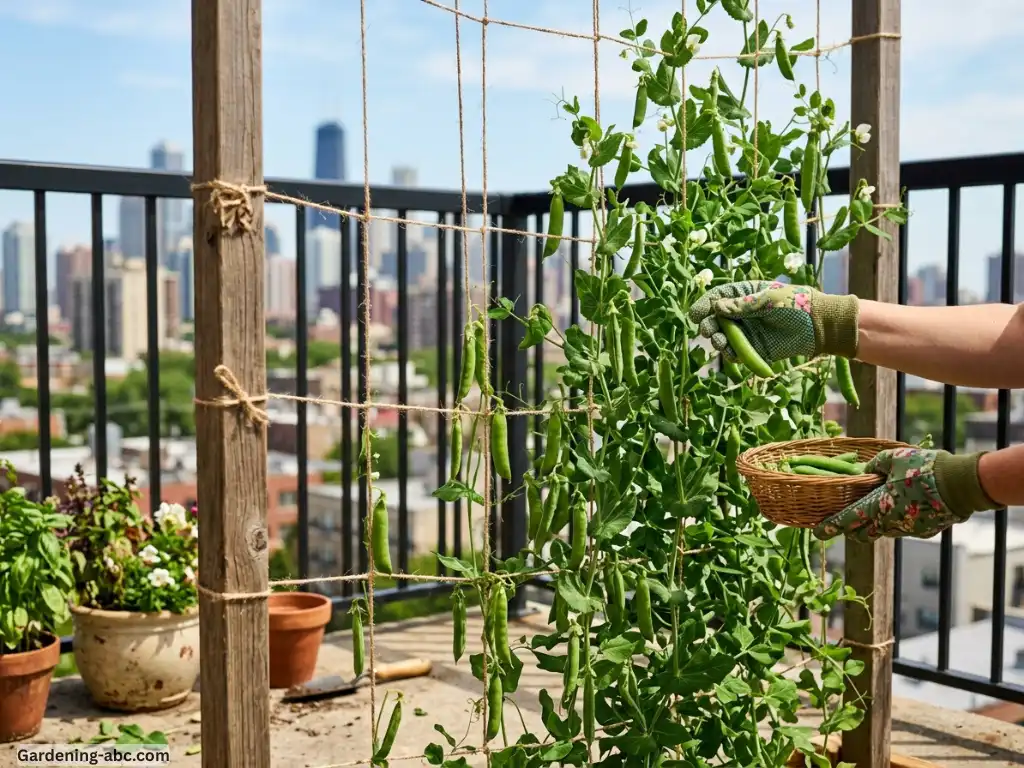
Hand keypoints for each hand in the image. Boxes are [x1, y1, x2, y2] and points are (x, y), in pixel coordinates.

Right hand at [687, 280, 859, 362]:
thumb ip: (742, 305)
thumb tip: (716, 307)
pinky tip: (731, 353)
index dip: (704, 305)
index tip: (695, 314)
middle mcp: (742, 313)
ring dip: (717, 340)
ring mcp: (747, 331)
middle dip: (708, 325)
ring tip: (719, 342)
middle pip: (716, 319)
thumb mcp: (767, 300)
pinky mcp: (754, 349)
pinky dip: (730, 354)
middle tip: (708, 330)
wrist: (819, 325)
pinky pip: (736, 353)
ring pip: (723, 337)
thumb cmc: (795, 304)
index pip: (718, 297)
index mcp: (744, 294)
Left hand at [812, 447, 995, 540]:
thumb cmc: (925, 469)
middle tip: (845, 522)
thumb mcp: (894, 458)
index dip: (831, 527)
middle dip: (852, 530)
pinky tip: (903, 508)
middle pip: (863, 533)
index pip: (848, 520)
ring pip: (884, 531)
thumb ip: (875, 465)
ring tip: (875, 510)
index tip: (818, 532)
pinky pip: (904, 529)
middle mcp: (890, 523)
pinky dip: (897, 521)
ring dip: (875, 524)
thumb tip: (866, 472)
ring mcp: (909, 530)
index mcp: (878, 506)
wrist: (962, 485)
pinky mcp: (925, 532)